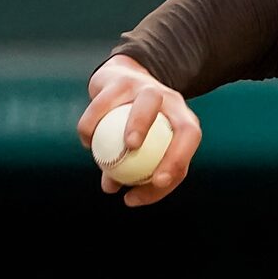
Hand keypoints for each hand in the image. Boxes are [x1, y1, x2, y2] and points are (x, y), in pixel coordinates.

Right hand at [81, 55, 203, 206]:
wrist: (121, 83)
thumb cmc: (139, 128)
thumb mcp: (144, 148)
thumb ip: (138, 172)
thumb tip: (127, 199)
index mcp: (182, 117)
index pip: (189, 137)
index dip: (177, 159)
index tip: (157, 181)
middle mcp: (169, 99)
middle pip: (174, 115)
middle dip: (163, 139)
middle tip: (136, 155)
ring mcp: (145, 86)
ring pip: (144, 102)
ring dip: (132, 125)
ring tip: (113, 150)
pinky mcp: (119, 79)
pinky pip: (104, 102)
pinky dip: (93, 123)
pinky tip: (87, 142)